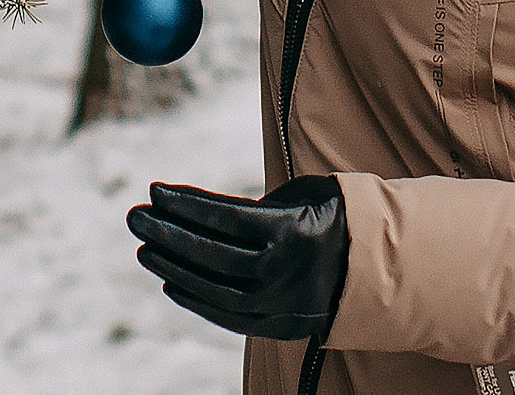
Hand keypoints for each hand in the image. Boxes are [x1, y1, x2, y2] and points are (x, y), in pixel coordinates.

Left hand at [126, 175, 348, 341]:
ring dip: (173, 267)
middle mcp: (283, 271)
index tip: (154, 189)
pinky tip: (169, 281)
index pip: (225, 218)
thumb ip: (254, 206)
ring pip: (214, 288)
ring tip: (144, 248)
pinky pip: (228, 315)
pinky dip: (195, 300)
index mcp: (292, 230)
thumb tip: (195, 209)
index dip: (186, 204)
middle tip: (135, 216)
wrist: (380, 268)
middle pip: (212, 254)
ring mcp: (280, 303)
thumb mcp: (301, 196)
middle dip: (168, 233)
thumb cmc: (332, 216)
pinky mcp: (279, 325)